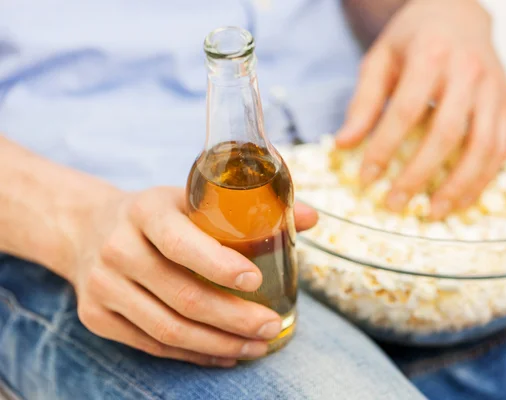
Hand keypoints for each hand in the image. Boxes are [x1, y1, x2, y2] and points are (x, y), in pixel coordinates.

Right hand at [64, 186, 316, 367]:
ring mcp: (102, 286)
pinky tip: (223, 354)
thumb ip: (251, 207)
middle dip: (233, 318)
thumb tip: (312, 217)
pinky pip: (151, 344)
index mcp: (145, 211)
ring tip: (256, 345)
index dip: (220, 266)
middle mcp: (118, 248)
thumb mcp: (192, 197)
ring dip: (218, 344)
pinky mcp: (96, 317)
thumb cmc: (157, 214)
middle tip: (271, 325)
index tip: (256, 282)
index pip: (181, 243)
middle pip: (181, 295)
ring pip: (167, 328)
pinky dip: (192, 354)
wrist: (87, 228)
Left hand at [336, 0, 505, 218]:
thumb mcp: (379, 60)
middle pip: (446, 133)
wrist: (459, 12)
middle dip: (419, 175)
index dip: (384, 148)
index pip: (405, 110)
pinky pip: (502, 148)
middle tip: (395, 204)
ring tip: (433, 213)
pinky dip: (484, 178)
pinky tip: (463, 199)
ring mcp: (494, 88)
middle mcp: (468, 71)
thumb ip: (363, 102)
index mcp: (431, 55)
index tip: (365, 178)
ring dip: (459, 186)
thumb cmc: (414, 38)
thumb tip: (343, 145)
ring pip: (483, 146)